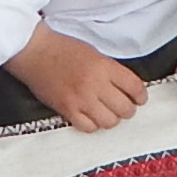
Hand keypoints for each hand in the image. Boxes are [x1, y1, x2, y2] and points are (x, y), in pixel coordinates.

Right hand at [6, 23, 149, 131]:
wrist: (34, 52)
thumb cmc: (62, 49)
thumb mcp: (93, 53)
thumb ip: (111, 70)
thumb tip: (127, 89)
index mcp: (104, 66)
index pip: (134, 87)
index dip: (141, 96)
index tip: (139, 99)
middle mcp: (95, 84)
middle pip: (125, 108)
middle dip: (127, 109)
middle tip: (123, 106)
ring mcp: (81, 99)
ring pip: (109, 122)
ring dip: (111, 118)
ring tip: (105, 112)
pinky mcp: (66, 109)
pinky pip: (88, 127)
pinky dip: (93, 125)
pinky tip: (90, 117)